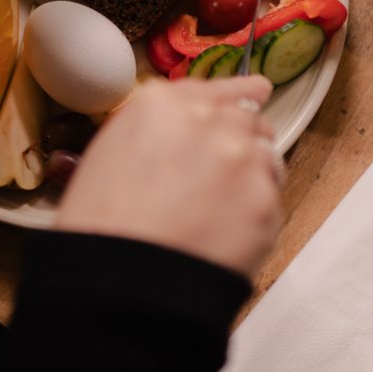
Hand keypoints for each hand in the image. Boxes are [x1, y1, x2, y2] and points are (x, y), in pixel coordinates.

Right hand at [55, 76, 281, 275]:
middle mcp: (209, 121)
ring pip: (267, 154)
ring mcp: (243, 160)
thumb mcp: (110, 152)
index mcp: (162, 104)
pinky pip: (271, 198)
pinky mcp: (266, 203)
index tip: (253, 93)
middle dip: (240, 137)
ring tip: (221, 207)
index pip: (216, 87)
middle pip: (247, 117)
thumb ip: (155, 127)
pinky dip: (254, 212)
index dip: (236, 94)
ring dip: (252, 172)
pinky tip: (225, 232)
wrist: (121, 284)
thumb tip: (182, 129)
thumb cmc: (101, 226)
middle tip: (223, 171)